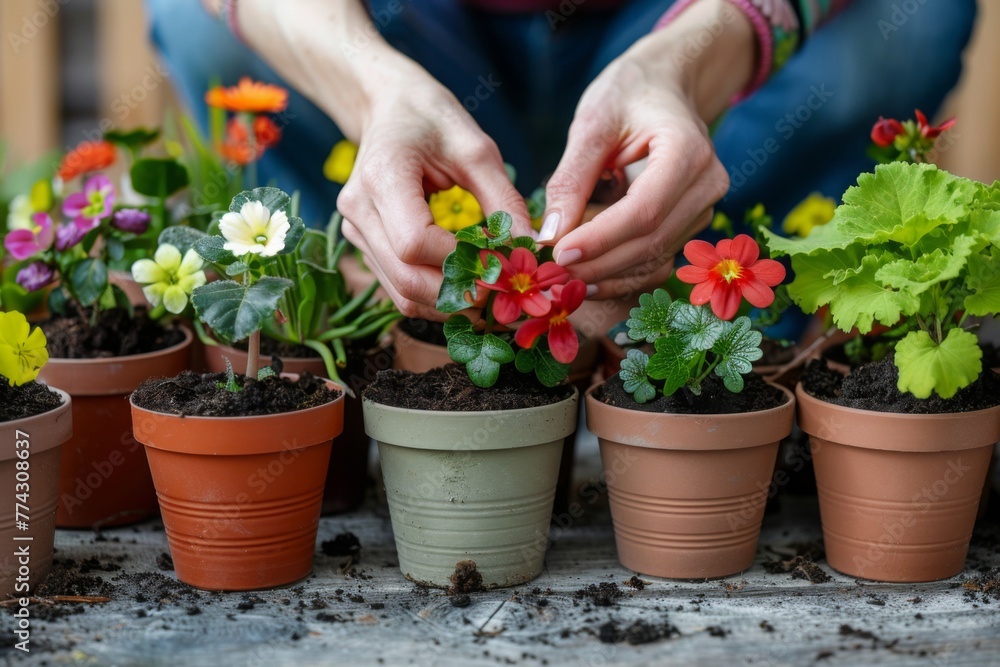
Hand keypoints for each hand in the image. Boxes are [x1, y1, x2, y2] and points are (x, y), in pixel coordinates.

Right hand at [337, 58, 530, 319]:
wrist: (386, 107)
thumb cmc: (432, 118)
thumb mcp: (476, 150)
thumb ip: (504, 200)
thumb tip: (534, 248)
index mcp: (382, 177)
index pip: (415, 242)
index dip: (461, 262)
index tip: (503, 264)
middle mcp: (359, 210)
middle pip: (406, 278)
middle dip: (460, 295)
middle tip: (505, 295)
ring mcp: (356, 231)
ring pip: (400, 292)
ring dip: (448, 303)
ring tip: (491, 297)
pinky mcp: (364, 244)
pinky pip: (398, 286)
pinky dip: (434, 295)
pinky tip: (467, 287)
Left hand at [539, 0, 753, 299]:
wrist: (664, 86)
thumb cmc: (627, 95)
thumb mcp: (592, 122)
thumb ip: (571, 178)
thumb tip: (550, 235)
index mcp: (688, 150)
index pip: (644, 210)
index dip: (601, 239)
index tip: (558, 253)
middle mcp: (707, 184)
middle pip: (651, 241)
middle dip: (599, 262)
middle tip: (552, 271)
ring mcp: (703, 208)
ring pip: (654, 257)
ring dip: (608, 273)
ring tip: (564, 275)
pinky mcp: (690, 224)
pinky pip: (658, 261)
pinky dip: (622, 274)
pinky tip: (588, 278)